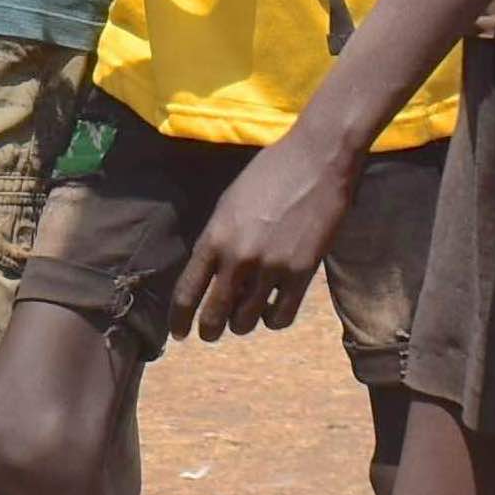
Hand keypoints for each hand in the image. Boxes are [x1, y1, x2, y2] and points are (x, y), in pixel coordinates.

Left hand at [173, 128, 357, 342]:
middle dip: (209, 331)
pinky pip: (281, 317)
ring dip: (242, 323)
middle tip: (210, 334)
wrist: (316, 161)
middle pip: (214, 315)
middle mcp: (238, 258)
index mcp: (214, 238)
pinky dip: (273, 319)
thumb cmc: (269, 174)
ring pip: (247, 321)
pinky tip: (272, 310)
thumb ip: (216, 241)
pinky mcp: (301, 274)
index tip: (178, 333)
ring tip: (244, 315)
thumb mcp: (228, 204)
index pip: (187, 292)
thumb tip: (211, 275)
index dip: (179, 319)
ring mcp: (271, 269)